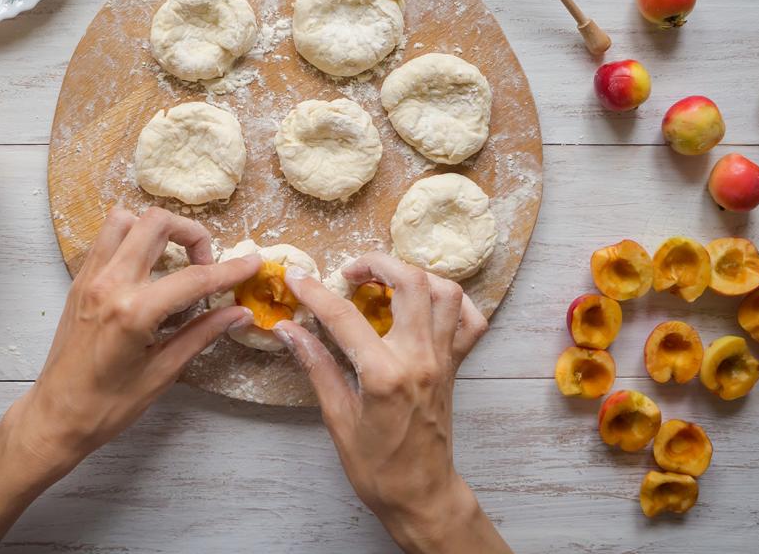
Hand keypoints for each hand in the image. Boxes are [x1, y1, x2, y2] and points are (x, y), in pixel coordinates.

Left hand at [0, 207, 258, 553]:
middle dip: (191, 233)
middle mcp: (109, 284)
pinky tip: (147, 268)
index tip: (253, 262)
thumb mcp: (163, 373)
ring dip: (156, 229)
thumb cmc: (107, 406)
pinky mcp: (79, 281)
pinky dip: (131, 239)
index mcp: (133, 312)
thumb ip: (202, 334)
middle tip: (205, 262)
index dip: (230, 269)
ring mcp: (89, 278)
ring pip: (125, 219)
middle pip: (156, 223)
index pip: (194, 278)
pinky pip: (106, 238)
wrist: (54, 417)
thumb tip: (239, 313)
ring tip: (173, 259)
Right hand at [276, 252, 510, 553]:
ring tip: (384, 281)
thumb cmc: (376, 466)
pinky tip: (425, 303)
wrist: (421, 494)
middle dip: (376, 263)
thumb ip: (316, 365)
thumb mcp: (336, 417)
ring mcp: (444, 359)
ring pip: (445, 291)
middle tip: (349, 272)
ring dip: (413, 275)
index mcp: (385, 374)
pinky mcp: (456, 365)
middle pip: (410, 282)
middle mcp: (421, 359)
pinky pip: (470, 320)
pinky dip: (451, 301)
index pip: (345, 317)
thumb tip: (287, 330)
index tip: (295, 278)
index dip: (315, 292)